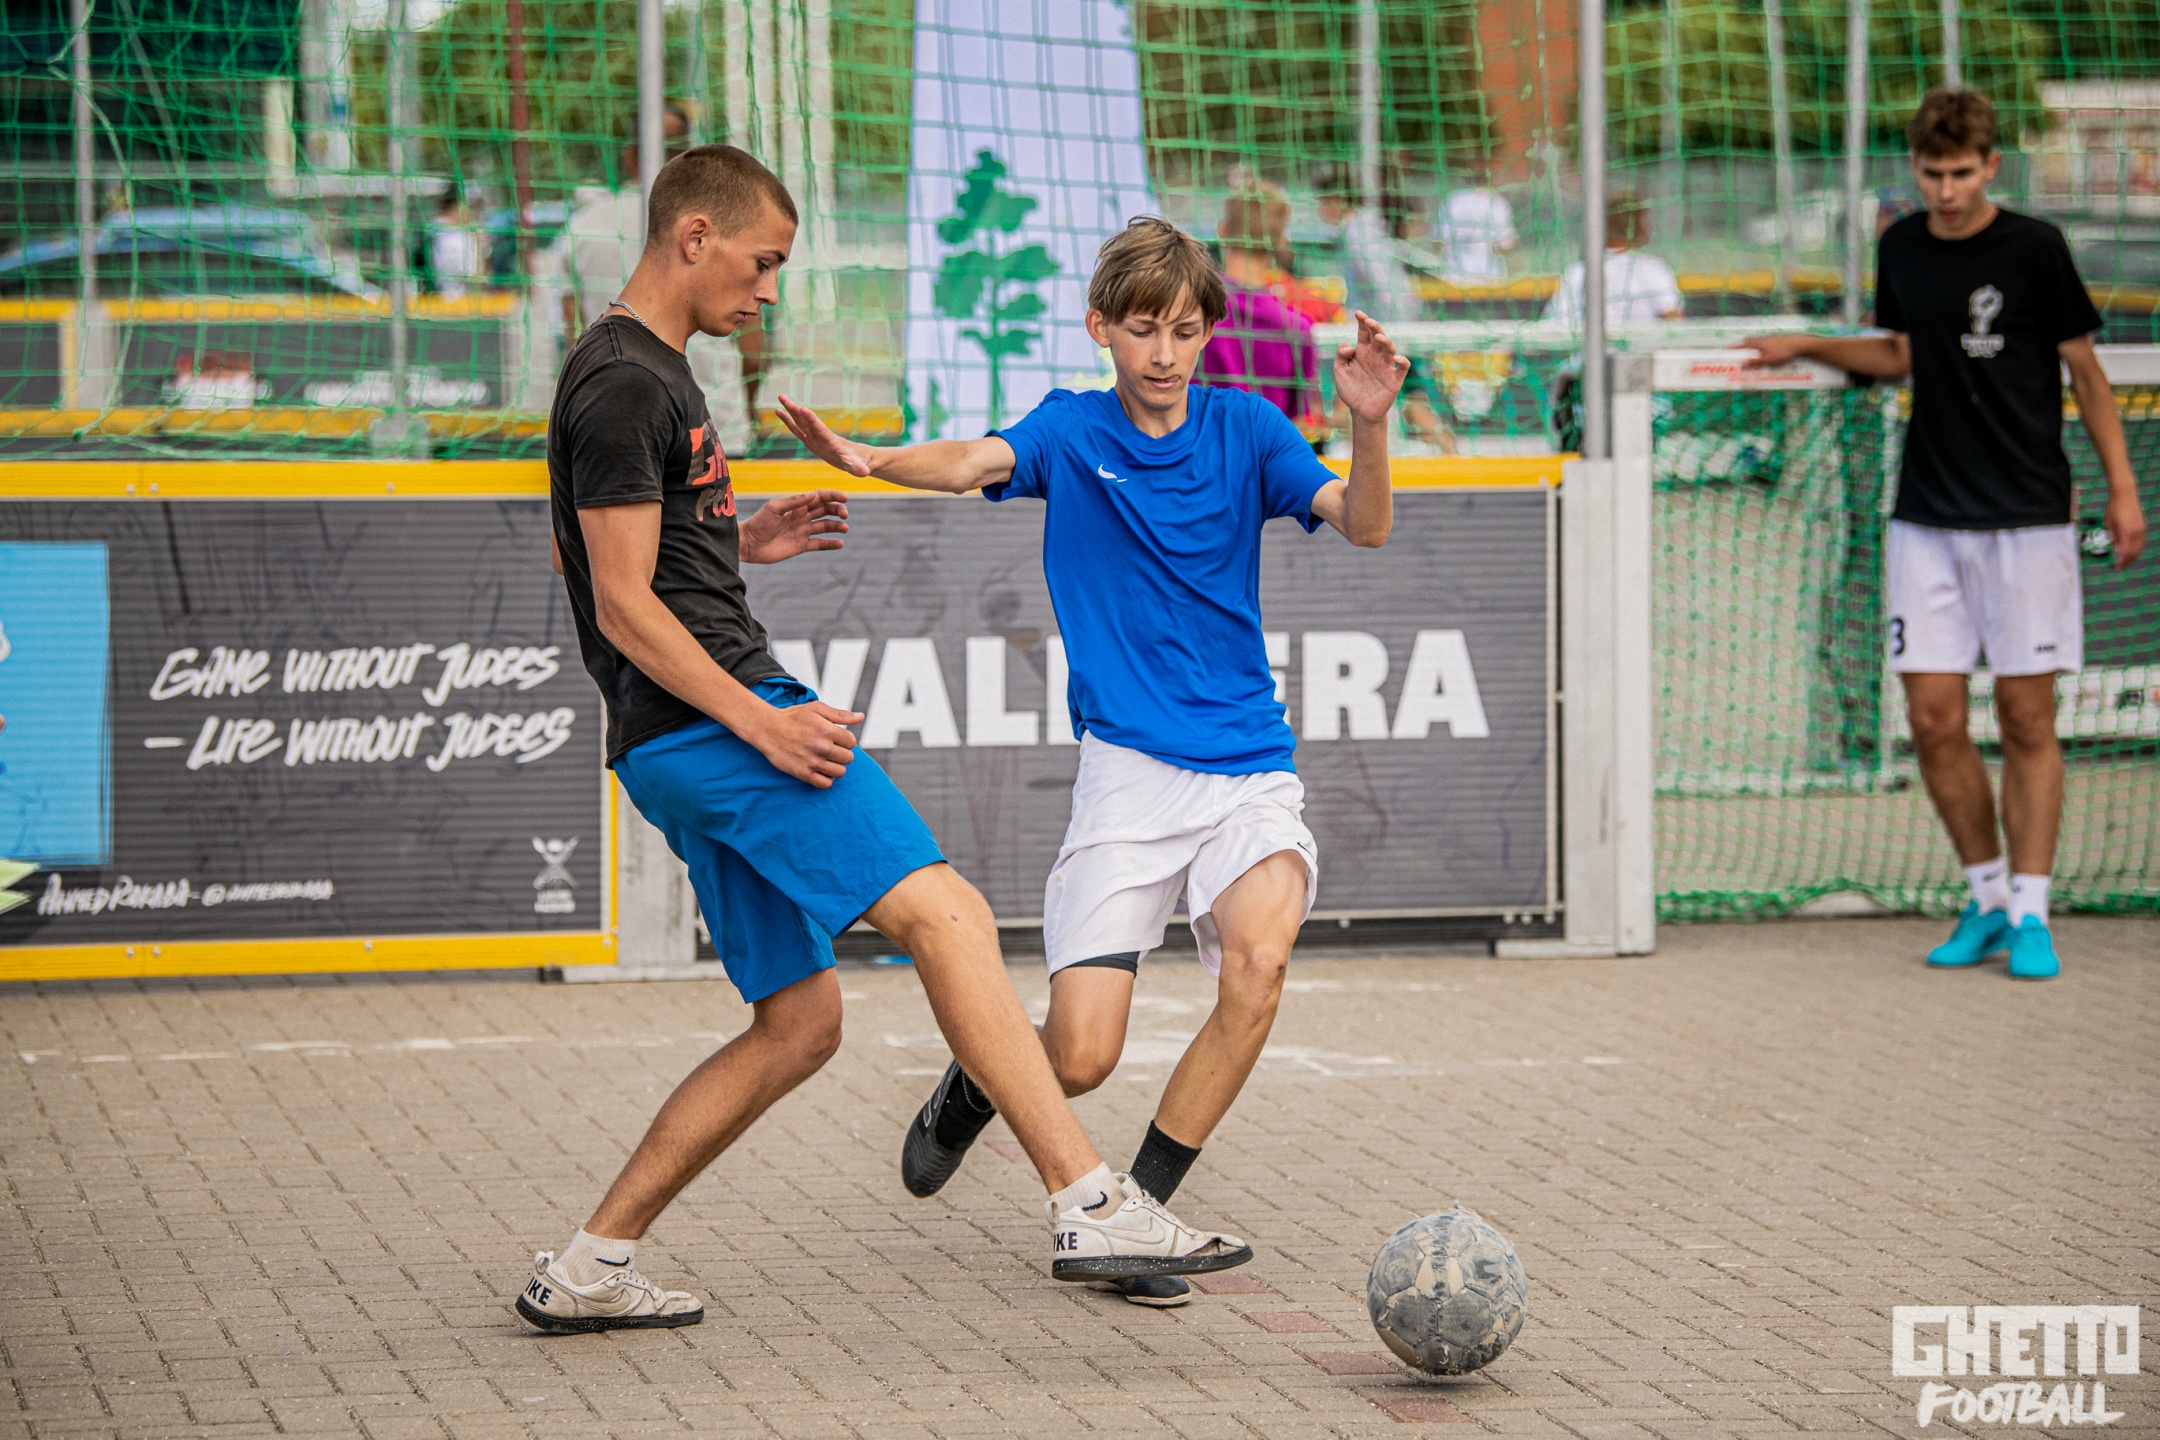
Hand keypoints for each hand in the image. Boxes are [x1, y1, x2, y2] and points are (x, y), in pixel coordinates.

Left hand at [740, 489, 848, 563]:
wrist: (749, 544)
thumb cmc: (759, 523)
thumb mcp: (775, 508)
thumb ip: (794, 501)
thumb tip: (813, 495)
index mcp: (797, 505)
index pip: (819, 498)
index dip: (832, 496)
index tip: (844, 498)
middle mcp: (802, 517)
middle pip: (825, 511)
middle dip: (837, 511)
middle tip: (845, 515)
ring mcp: (802, 532)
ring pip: (825, 527)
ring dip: (836, 526)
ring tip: (844, 528)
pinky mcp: (801, 546)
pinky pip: (819, 544)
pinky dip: (830, 544)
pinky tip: (839, 543)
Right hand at [746, 699, 861, 787]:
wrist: (768, 729)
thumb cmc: (793, 717)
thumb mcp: (816, 709)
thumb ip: (840, 714)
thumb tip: (861, 717)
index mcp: (827, 730)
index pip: (851, 742)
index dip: (845, 740)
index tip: (835, 738)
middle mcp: (821, 747)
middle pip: (848, 758)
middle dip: (842, 753)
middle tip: (830, 748)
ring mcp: (812, 762)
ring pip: (840, 772)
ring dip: (836, 766)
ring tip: (826, 759)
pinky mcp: (803, 773)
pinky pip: (826, 784)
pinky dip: (826, 778)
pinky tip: (820, 769)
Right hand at [774, 394, 876, 476]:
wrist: (859, 458)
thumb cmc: (859, 463)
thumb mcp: (859, 467)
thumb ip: (859, 468)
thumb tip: (864, 473)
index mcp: (830, 441)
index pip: (820, 429)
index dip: (811, 419)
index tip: (803, 409)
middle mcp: (821, 437)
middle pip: (806, 421)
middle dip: (794, 410)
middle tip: (783, 396)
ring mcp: (815, 438)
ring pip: (800, 422)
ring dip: (790, 411)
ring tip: (780, 397)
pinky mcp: (811, 441)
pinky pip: (798, 430)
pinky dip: (789, 421)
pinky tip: (780, 412)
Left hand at [1332, 310, 1410, 423]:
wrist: (1360, 411)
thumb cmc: (1350, 389)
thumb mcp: (1340, 371)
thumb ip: (1340, 356)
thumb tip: (1349, 345)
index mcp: (1363, 351)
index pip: (1364, 332)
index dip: (1363, 321)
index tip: (1358, 313)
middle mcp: (1375, 356)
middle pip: (1378, 336)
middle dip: (1375, 327)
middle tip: (1369, 321)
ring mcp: (1386, 366)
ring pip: (1390, 348)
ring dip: (1386, 341)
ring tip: (1378, 337)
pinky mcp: (1394, 379)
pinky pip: (1402, 367)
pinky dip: (1402, 361)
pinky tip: (1395, 358)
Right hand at [1739, 334, 1811, 366]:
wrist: (1800, 344)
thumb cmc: (1784, 352)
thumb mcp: (1768, 360)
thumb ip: (1755, 362)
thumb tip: (1742, 365)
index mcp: (1758, 343)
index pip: (1742, 345)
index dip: (1733, 348)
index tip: (1725, 349)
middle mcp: (1762, 339)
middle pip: (1749, 341)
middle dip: (1743, 346)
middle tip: (1739, 353)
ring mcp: (1770, 338)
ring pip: (1758, 342)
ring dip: (1753, 347)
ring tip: (1753, 355)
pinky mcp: (1777, 340)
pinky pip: (1765, 343)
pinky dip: (1762, 348)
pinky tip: (1766, 353)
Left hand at [2107, 487, 2146, 567]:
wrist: (2125, 495)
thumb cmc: (2113, 508)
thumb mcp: (2108, 523)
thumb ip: (2113, 537)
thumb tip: (2115, 549)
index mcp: (2126, 531)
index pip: (2124, 551)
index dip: (2121, 561)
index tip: (2116, 567)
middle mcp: (2136, 532)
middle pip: (2134, 552)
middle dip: (2127, 561)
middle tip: (2119, 568)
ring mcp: (2141, 529)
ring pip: (2139, 548)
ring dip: (2132, 556)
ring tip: (2125, 562)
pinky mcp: (2143, 527)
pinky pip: (2141, 542)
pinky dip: (2136, 549)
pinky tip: (2130, 552)